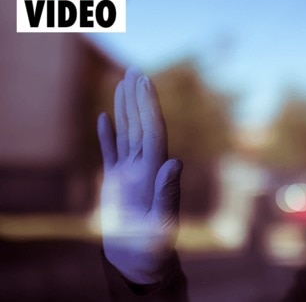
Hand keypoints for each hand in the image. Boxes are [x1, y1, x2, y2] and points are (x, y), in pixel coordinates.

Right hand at [97, 67, 182, 283]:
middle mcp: (145, 165)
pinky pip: (111, 152)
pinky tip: (104, 118)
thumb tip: (176, 162)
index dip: (149, 105)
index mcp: (156, 170)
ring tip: (122, 85)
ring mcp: (130, 172)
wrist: (140, 258)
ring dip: (125, 109)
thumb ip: (167, 191)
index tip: (145, 82)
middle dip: (138, 99)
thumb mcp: (161, 220)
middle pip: (141, 125)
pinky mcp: (116, 181)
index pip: (153, 130)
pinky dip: (107, 135)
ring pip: (127, 133)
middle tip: (134, 71)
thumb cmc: (154, 244)